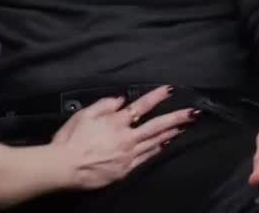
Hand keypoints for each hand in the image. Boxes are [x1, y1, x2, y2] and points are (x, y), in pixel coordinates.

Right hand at [51, 86, 194, 189]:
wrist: (64, 167)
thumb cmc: (70, 140)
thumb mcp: (84, 114)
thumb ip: (105, 104)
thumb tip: (121, 99)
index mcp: (116, 121)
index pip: (141, 105)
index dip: (157, 96)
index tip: (170, 89)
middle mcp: (126, 137)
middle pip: (157, 125)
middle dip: (177, 118)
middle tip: (193, 113)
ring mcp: (128, 154)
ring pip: (155, 141)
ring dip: (172, 133)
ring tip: (186, 127)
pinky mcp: (126, 169)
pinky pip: (147, 158)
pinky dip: (158, 150)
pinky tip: (166, 145)